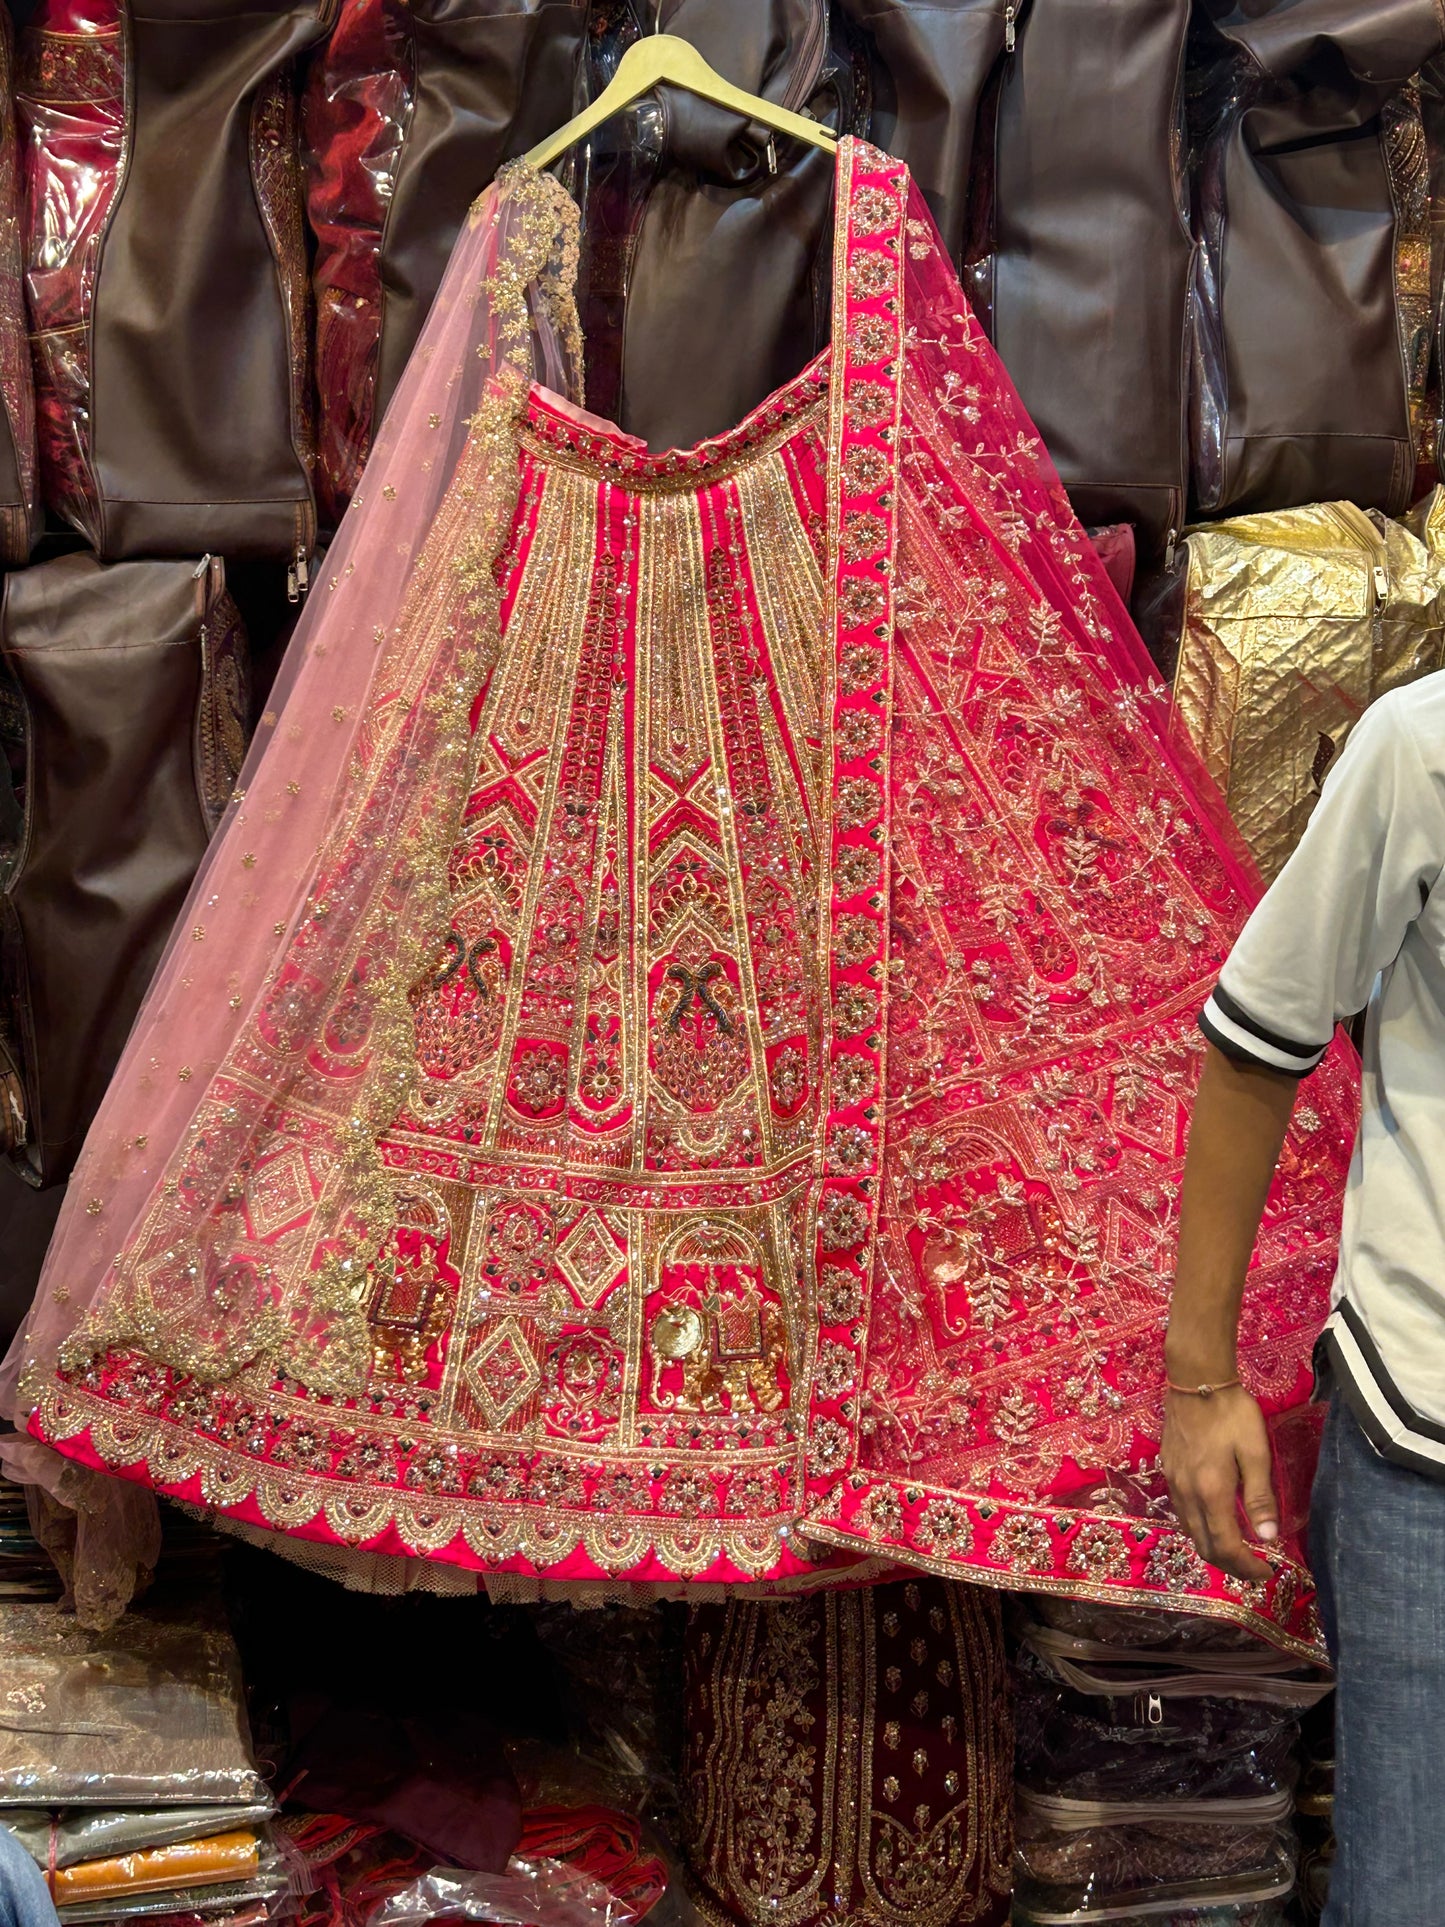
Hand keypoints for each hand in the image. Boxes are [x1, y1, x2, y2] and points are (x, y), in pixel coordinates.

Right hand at [1160, 1383, 1278, 1583]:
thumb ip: (1260, 1496)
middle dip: (1231, 1566)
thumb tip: (1268, 1537)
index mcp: (1211, 1492)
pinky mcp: (1169, 1471)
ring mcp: (1174, 1483)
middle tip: (1254, 1568)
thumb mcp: (1255, 1452)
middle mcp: (1187, 1494)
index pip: (1226, 1546)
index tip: (1267, 1573)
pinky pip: (1182, 1514)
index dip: (1247, 1567)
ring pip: (1190, 1532)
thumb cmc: (1232, 1413)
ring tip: (1238, 1550)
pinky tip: (1215, 1521)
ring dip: (1214, 1549)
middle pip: (1204, 1546)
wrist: (1195, 1380)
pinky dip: (1200, 1530)